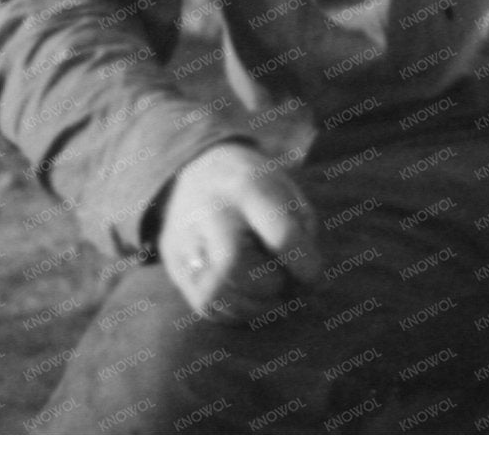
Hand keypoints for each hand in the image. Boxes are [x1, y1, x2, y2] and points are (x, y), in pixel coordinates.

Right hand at [154, 142, 323, 323]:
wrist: (195, 174)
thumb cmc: (256, 188)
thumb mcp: (287, 193)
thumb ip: (302, 235)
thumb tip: (312, 284)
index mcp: (249, 187)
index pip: (280, 234)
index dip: (303, 265)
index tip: (313, 278)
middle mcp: (211, 213)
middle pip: (234, 266)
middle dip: (270, 287)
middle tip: (287, 287)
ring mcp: (185, 241)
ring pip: (214, 293)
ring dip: (253, 308)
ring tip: (273, 301)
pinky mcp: (174, 265)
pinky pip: (204, 304)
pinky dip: (234, 314)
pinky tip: (251, 303)